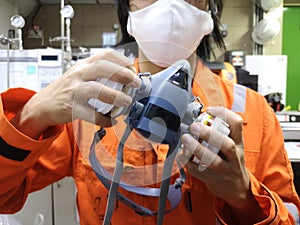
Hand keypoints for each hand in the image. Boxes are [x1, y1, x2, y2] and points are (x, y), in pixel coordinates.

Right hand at [11, 49, 140, 138]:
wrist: (43, 104)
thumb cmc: (65, 89)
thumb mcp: (79, 74)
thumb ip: (98, 73)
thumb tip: (125, 77)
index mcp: (83, 65)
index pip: (105, 54)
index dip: (122, 60)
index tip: (133, 68)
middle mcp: (79, 75)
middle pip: (102, 68)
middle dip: (122, 74)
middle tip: (135, 83)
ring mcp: (74, 91)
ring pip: (96, 90)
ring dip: (115, 96)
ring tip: (126, 101)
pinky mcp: (72, 108)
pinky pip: (91, 114)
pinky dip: (104, 119)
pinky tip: (112, 121)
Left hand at [178, 106, 264, 223]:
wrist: (236, 187)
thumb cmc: (230, 160)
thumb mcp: (232, 144)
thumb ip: (220, 132)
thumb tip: (199, 116)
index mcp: (238, 142)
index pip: (237, 124)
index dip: (223, 114)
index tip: (209, 111)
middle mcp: (234, 156)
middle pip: (226, 145)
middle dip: (209, 134)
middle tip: (194, 126)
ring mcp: (224, 169)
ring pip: (213, 160)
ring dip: (197, 148)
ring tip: (185, 139)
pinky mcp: (212, 179)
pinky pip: (199, 171)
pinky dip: (188, 162)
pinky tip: (181, 154)